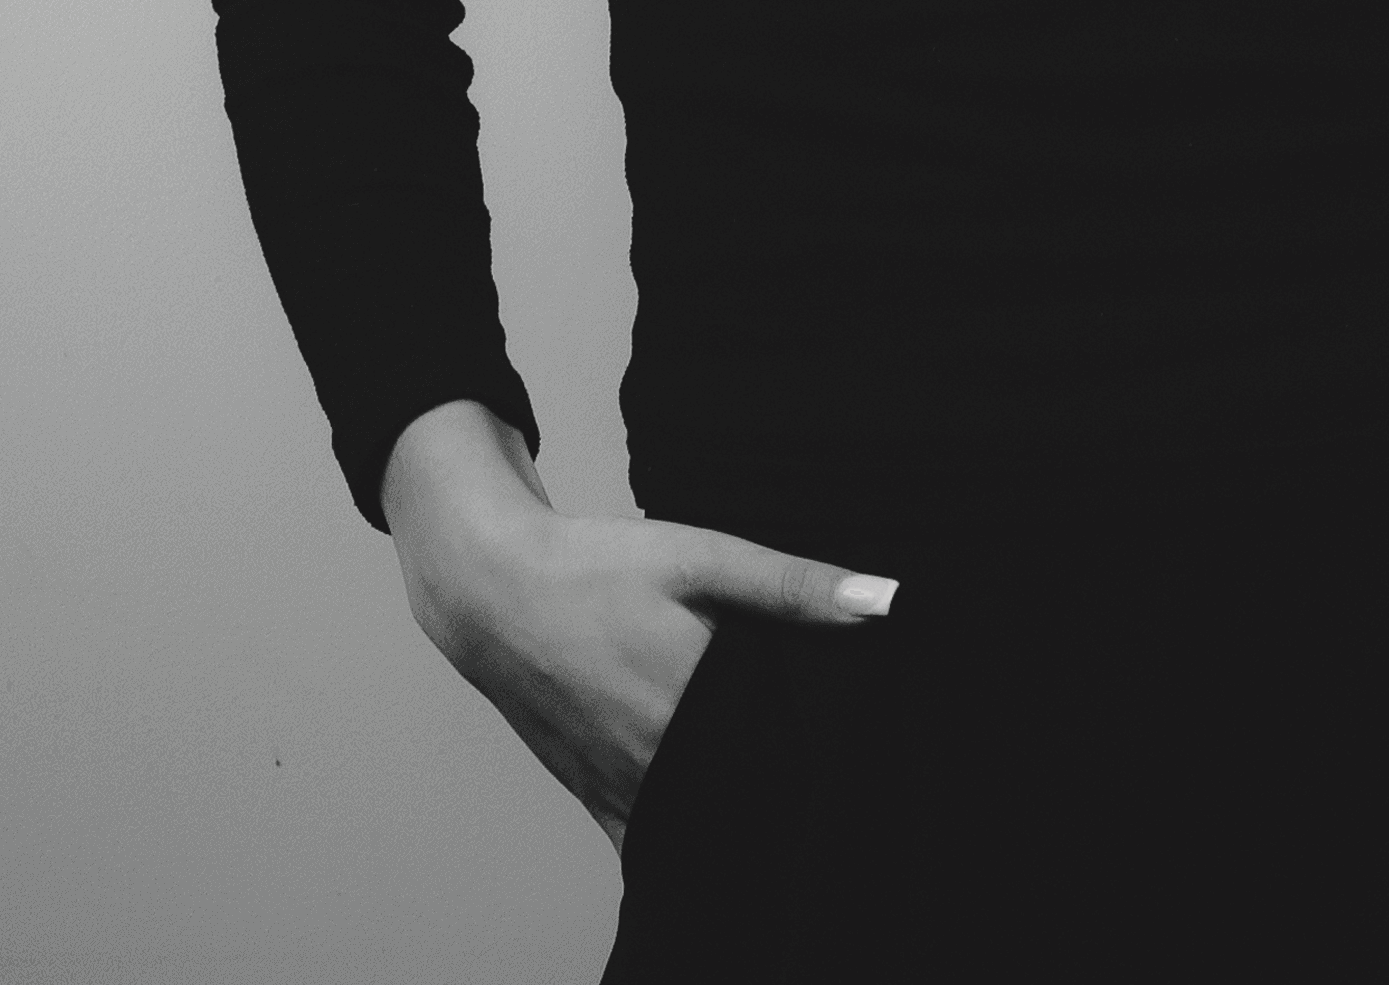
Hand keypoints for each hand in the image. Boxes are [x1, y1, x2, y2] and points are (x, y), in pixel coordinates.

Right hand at [381, 401, 897, 853]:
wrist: (495, 592)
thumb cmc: (599, 568)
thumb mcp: (701, 557)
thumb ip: (791, 586)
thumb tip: (885, 603)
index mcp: (693, 709)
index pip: (788, 764)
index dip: (830, 761)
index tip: (863, 750)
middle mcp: (656, 767)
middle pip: (748, 799)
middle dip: (791, 787)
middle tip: (828, 760)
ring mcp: (622, 792)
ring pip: (701, 826)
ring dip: (739, 809)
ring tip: (776, 776)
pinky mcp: (597, 799)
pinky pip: (654, 839)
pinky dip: (688, 829)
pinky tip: (714, 799)